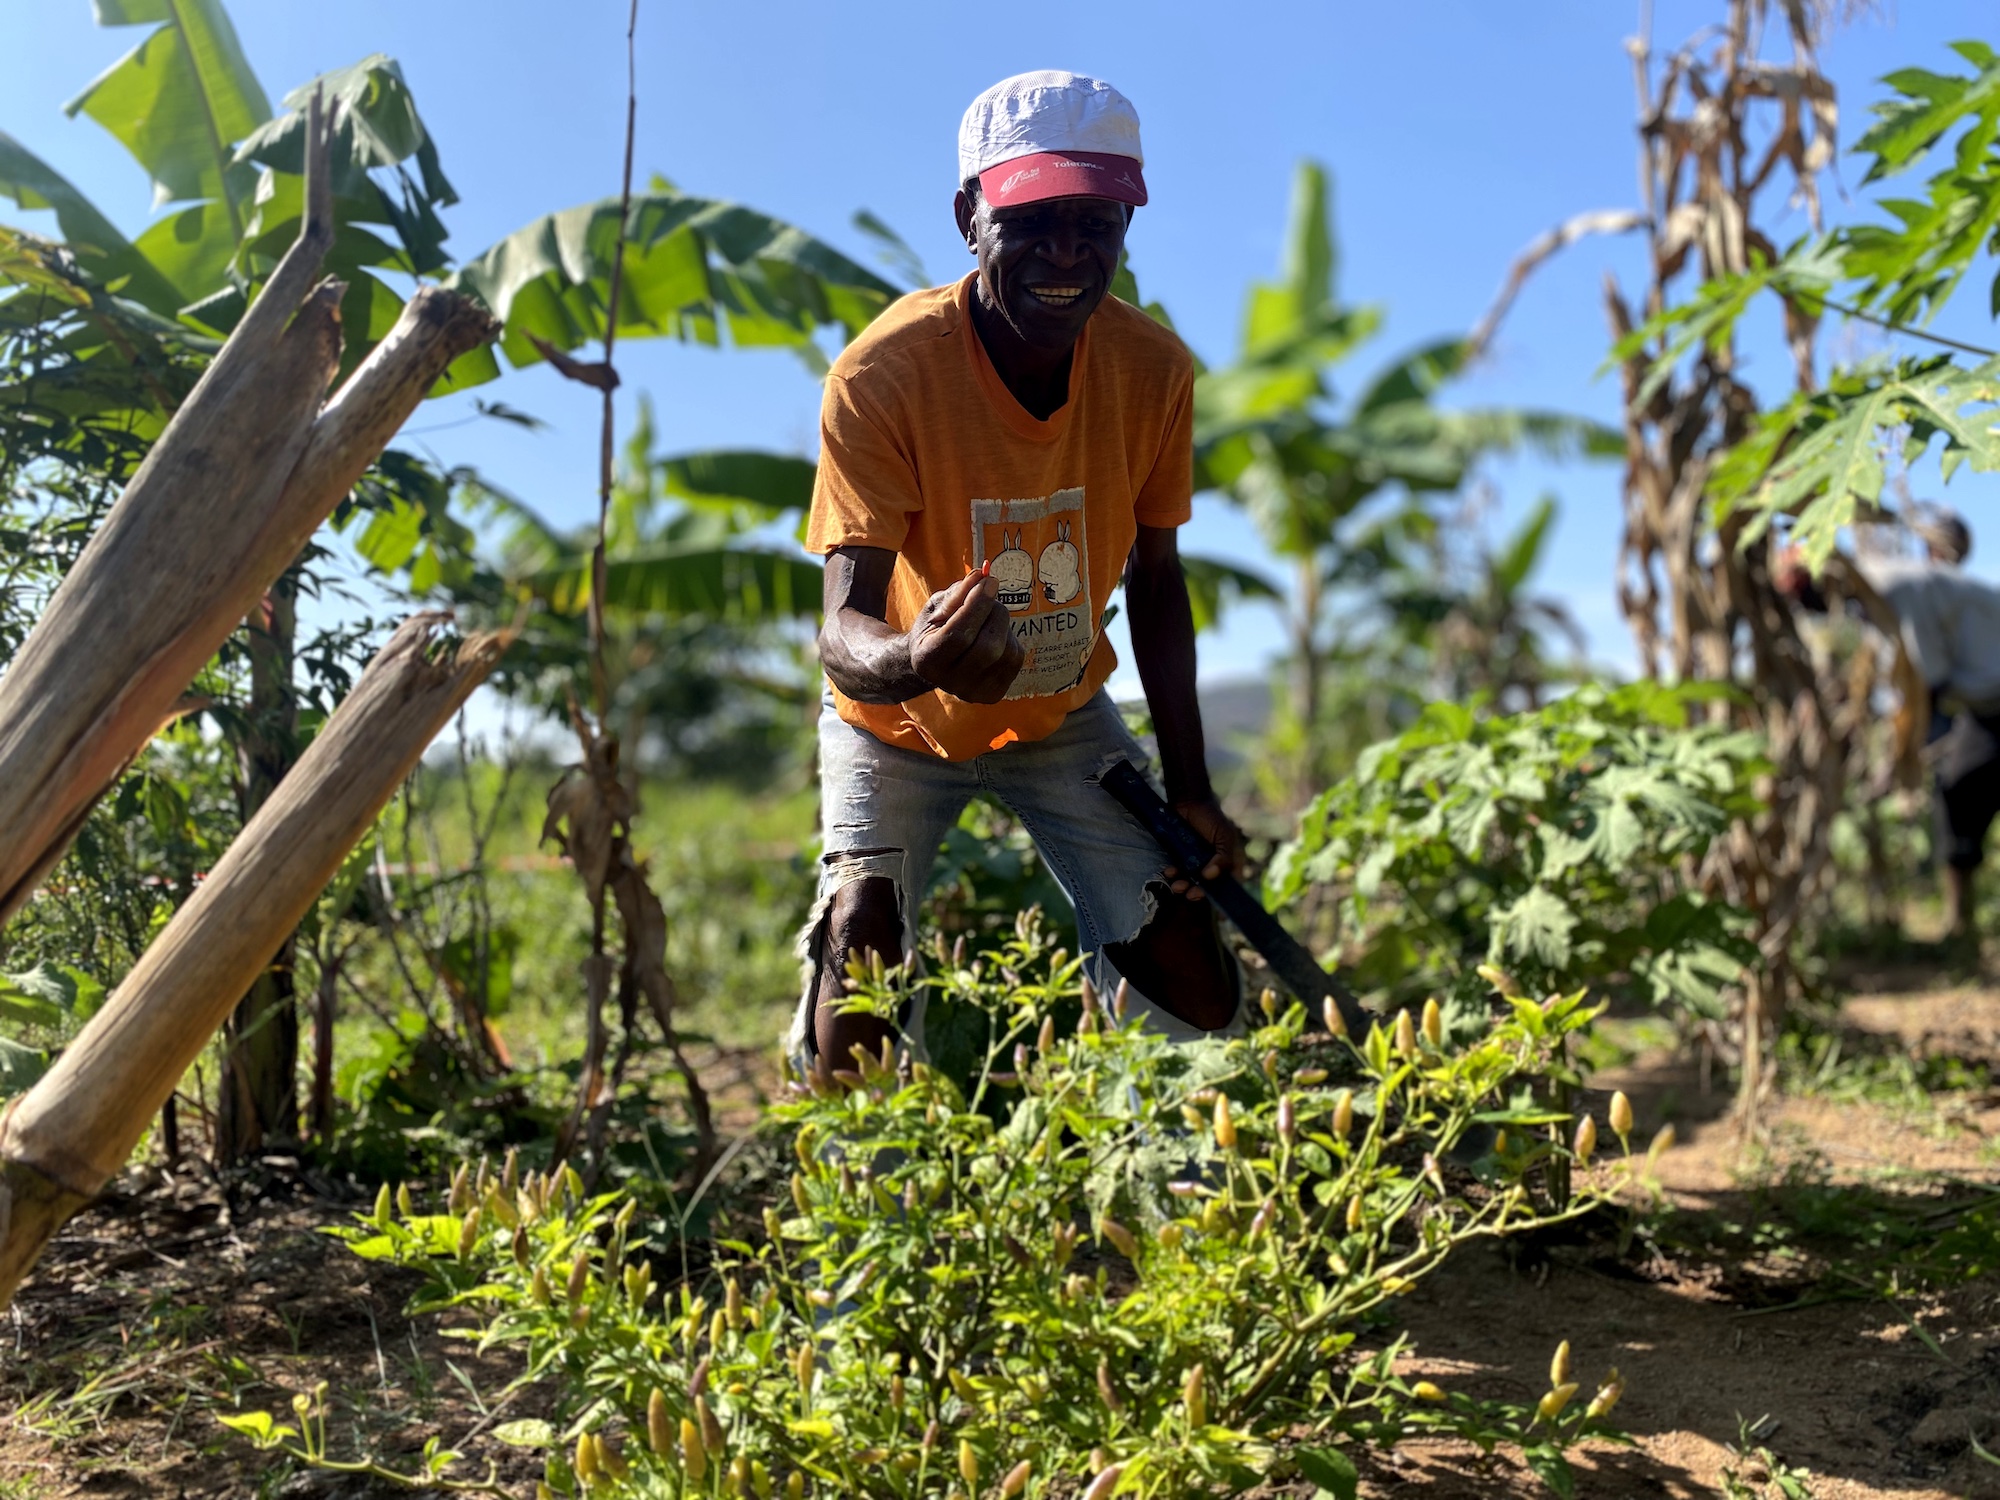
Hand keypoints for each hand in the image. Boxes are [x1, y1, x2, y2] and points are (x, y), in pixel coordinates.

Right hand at [908, 572, 1024, 702]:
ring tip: (987, 618)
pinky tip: (993, 635)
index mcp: (928, 661)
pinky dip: (1009, 638)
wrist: (936, 662)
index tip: (990, 580)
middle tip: (990, 593)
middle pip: (988, 647)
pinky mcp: (994, 693)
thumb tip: (983, 575)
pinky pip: (1015, 658)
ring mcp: (974, 692)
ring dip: (1002, 623)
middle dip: (994, 612)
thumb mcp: (937, 607)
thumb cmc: (935, 629)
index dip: (977, 605)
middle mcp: (950, 683)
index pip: (959, 635)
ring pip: (1005, 650)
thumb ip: (957, 593)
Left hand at [1163, 796, 1244, 899]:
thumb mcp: (1224, 836)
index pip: (1229, 883)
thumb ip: (1223, 857)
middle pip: (1208, 886)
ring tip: (1176, 886)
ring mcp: (1197, 861)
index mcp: (1230, 860)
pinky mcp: (1182, 857)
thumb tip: (1210, 876)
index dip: (1223, 896)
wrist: (1188, 801)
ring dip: (1184, 886)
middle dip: (1199, 892)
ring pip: (1191, 880)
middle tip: (1190, 894)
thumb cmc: (1211, 817)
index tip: (1216, 909)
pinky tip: (1168, 872)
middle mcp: (1214, 864)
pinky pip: (1178, 870)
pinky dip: (1173, 874)